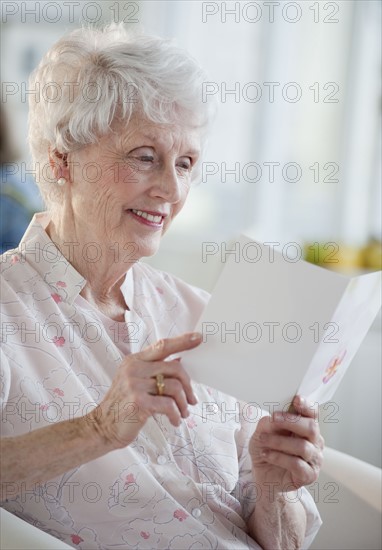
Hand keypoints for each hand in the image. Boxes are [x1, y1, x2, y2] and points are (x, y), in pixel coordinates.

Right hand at [87, 332, 201, 448]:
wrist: (103, 426)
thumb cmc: (124, 404)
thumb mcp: (135, 381)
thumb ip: (155, 370)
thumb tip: (180, 359)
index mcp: (134, 360)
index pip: (162, 345)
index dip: (182, 341)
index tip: (198, 338)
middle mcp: (134, 368)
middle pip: (174, 367)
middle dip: (188, 384)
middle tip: (191, 399)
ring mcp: (135, 385)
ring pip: (174, 387)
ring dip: (183, 403)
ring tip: (183, 412)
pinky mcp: (138, 402)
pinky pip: (168, 404)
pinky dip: (176, 414)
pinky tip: (175, 420)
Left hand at [249, 395, 323, 494]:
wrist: (263, 475)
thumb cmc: (266, 449)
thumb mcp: (262, 432)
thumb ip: (270, 422)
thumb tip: (275, 417)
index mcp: (306, 427)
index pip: (313, 414)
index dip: (307, 406)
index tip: (297, 399)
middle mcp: (314, 442)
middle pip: (312, 428)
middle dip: (291, 421)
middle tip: (274, 419)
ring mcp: (314, 460)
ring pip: (302, 446)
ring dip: (279, 442)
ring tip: (263, 441)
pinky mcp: (308, 475)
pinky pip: (297, 464)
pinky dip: (278, 457)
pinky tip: (266, 455)